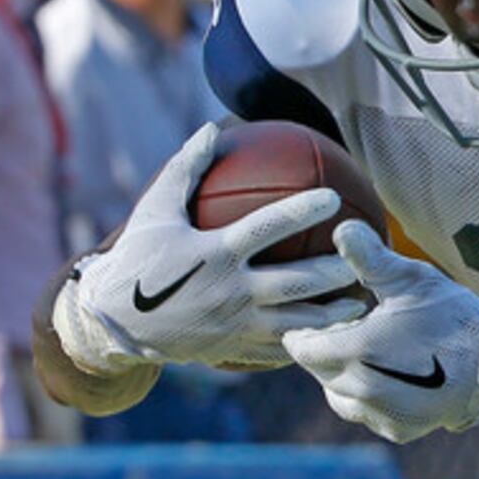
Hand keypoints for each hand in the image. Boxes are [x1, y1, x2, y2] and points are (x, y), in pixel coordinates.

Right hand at [50, 122, 358, 372]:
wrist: (112, 321)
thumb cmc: (138, 258)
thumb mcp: (155, 211)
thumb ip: (185, 169)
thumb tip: (212, 129)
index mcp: (214, 253)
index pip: (267, 228)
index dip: (302, 211)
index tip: (334, 198)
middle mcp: (230, 291)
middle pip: (295, 282)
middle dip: (335, 270)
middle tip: (365, 255)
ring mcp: (235, 325)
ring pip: (296, 322)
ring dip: (332, 313)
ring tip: (362, 300)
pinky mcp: (235, 349)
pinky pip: (279, 348)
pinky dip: (308, 341)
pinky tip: (333, 333)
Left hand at [282, 224, 478, 443]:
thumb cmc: (454, 314)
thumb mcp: (413, 279)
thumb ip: (371, 256)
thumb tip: (340, 227)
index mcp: (362, 351)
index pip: (305, 348)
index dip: (303, 331)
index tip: (312, 315)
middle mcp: (367, 392)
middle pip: (319, 371)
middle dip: (323, 349)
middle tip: (337, 325)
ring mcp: (383, 416)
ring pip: (338, 394)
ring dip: (340, 373)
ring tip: (360, 348)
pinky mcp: (398, 430)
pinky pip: (363, 412)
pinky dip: (363, 394)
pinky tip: (380, 371)